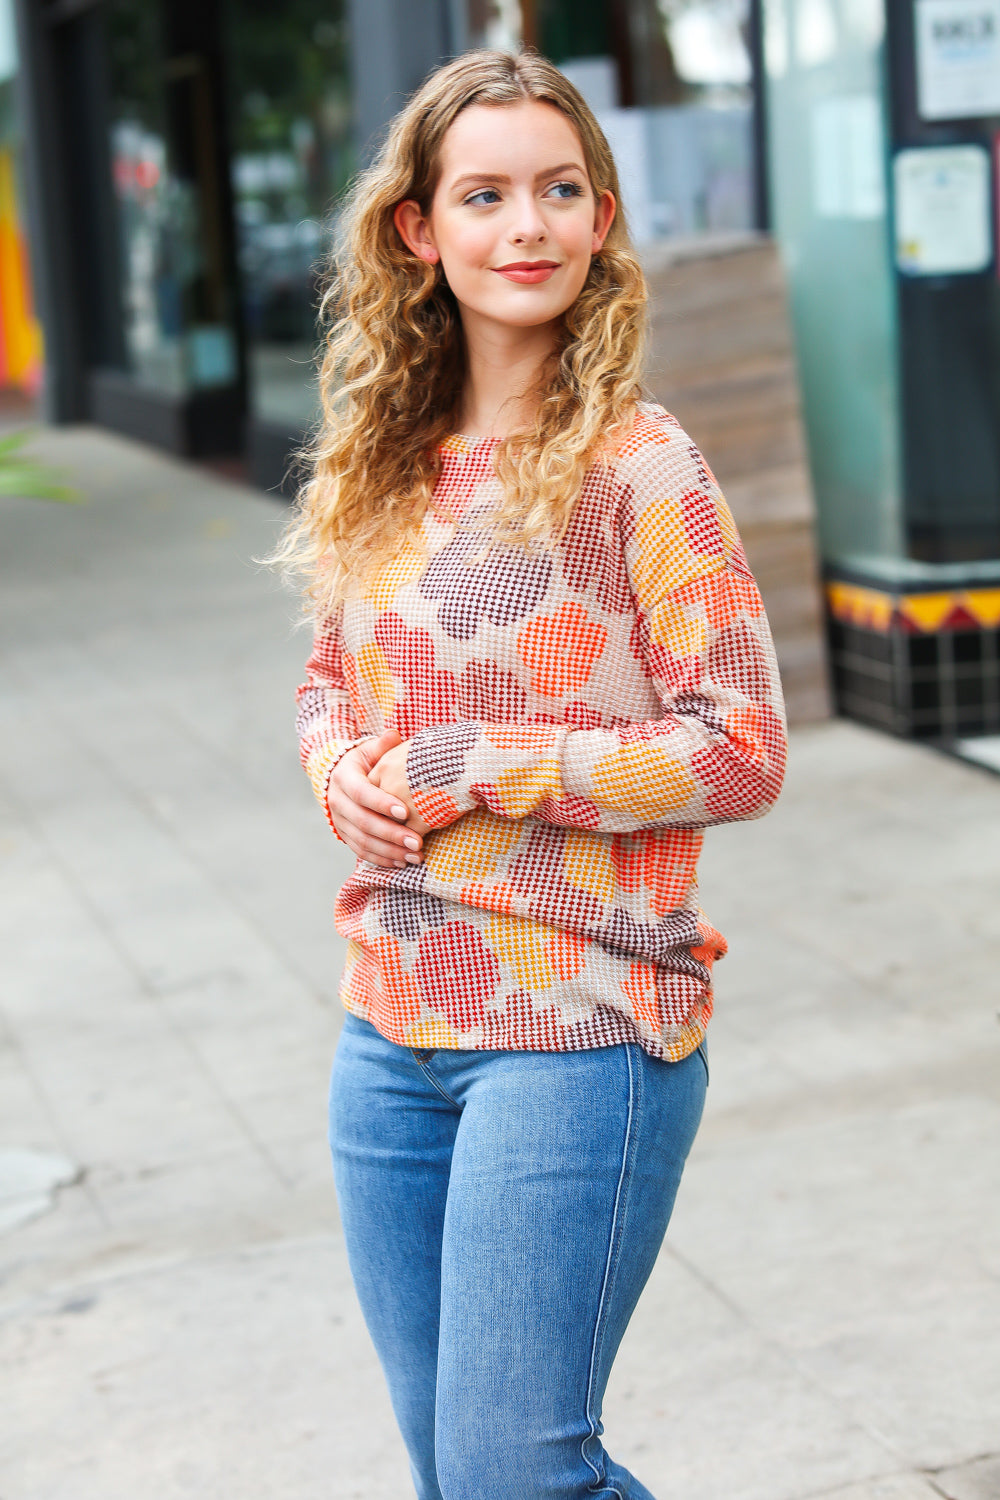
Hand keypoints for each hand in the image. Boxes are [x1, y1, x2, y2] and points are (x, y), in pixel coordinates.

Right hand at [327, 728, 425, 867]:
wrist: (341, 779)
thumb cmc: (365, 762)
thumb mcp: (370, 750)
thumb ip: (382, 745)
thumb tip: (393, 735)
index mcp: (344, 778)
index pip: (361, 793)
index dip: (381, 803)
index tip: (404, 812)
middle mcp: (337, 802)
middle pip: (363, 822)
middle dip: (391, 834)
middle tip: (417, 842)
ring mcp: (339, 822)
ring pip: (363, 842)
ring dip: (390, 851)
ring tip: (415, 856)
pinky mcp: (345, 836)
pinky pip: (362, 852)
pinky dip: (382, 859)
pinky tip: (402, 862)